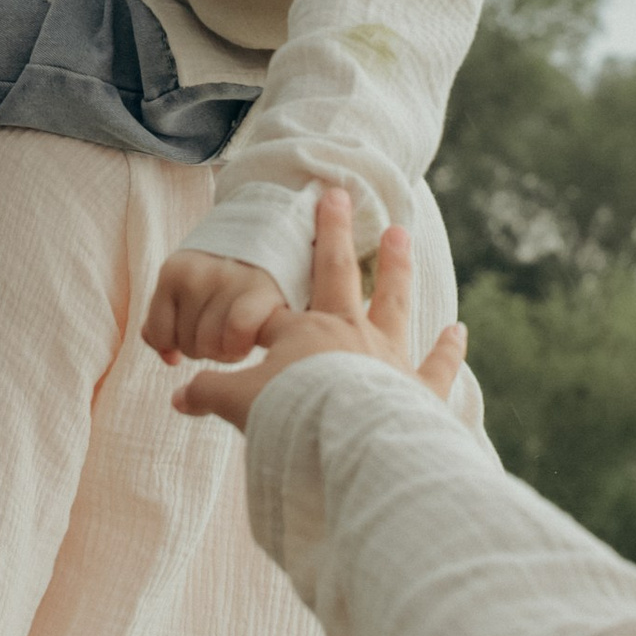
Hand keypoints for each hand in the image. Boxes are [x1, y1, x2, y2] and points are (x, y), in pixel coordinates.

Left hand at [144, 248, 287, 365]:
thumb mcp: (190, 287)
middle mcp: (196, 273)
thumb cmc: (228, 276)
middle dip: (207, 347)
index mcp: (173, 271)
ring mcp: (228, 280)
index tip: (196, 334)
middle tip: (225, 329)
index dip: (177, 346)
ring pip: (212, 347)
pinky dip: (241, 344)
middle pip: (188, 345)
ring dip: (228, 351)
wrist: (275, 236)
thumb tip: (169, 357)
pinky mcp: (262, 290)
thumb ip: (167, 319)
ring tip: (240, 333)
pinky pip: (237, 332)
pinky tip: (251, 339)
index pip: (160, 336)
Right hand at [173, 184, 465, 434]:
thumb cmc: (293, 415)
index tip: (252, 255)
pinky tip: (458, 332)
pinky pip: (437, 365)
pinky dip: (448, 350)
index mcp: (302, 333)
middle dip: (333, 234)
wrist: (350, 439)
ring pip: (393, 302)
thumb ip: (210, 395)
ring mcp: (387, 356)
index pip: (271, 303)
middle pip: (337, 274)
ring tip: (400, 235)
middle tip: (337, 196)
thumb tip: (178, 397)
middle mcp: (347, 333)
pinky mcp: (419, 389)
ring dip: (396, 268)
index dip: (260, 279)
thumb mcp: (240, 405)